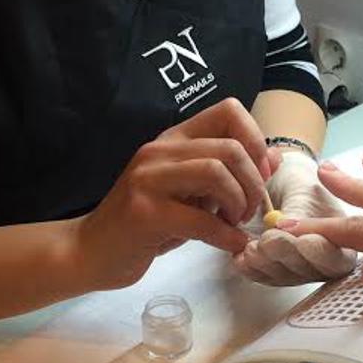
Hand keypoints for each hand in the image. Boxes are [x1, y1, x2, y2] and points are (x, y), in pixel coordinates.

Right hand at [70, 98, 278, 289]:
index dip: (255, 139)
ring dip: (238, 203)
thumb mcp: (190, 194)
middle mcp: (160, 151)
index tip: (261, 174)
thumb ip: (226, 175)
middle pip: (229, 147)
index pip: (228, 110)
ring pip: (216, 172)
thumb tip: (273, 159)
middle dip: (252, 182)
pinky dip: (226, 235)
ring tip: (235, 223)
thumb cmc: (145, 224)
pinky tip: (232, 245)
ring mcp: (148, 179)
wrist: (90, 251)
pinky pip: (200, 219)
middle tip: (248, 210)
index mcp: (173, 140)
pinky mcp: (144, 213)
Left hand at [234, 152, 356, 285]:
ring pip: (283, 276)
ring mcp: (298, 273)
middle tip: (270, 237)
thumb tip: (288, 226)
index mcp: (343, 244)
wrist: (282, 190)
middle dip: (286, 254)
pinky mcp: (274, 275)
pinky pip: (261, 277)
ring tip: (252, 245)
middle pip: (309, 272)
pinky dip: (249, 267)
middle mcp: (323, 265)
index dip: (320, 252)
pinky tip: (242, 255)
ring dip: (265, 261)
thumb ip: (300, 211)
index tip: (305, 240)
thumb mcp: (305, 191)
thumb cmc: (302, 188)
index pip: (337, 257)